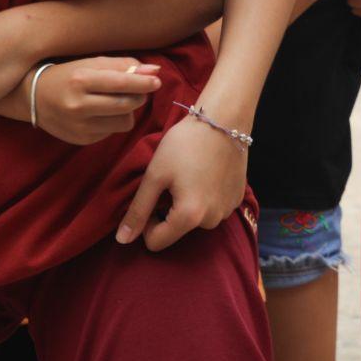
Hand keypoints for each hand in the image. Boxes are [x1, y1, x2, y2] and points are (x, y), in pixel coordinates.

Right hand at [31, 57, 165, 145]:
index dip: (143, 83)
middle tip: (138, 89)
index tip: (156, 81)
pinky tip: (100, 113)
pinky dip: (113, 121)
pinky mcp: (81, 140)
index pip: (120, 84)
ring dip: (128, 111)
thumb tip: (154, 71)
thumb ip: (123, 65)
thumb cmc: (69, 75)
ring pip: (124, 122)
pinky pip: (112, 131)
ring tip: (116, 101)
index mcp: (80, 81)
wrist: (34, 97)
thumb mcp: (92, 63)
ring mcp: (79, 126)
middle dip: (139, 96)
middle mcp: (77, 105)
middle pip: (126, 105)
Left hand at [116, 109, 248, 250]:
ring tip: (190, 174)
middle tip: (172, 180)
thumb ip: (138, 210)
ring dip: (189, 204)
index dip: (146, 222)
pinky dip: (206, 196)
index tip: (153, 196)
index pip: (156, 242)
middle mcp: (212, 221)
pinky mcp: (238, 199)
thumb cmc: (185, 144)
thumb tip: (122, 240)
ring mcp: (228, 211)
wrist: (224, 118)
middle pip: (177, 231)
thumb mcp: (155, 175)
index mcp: (189, 217)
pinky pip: (213, 209)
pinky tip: (207, 173)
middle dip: (170, 212)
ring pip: (196, 220)